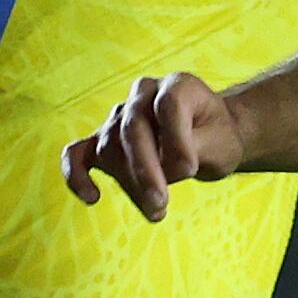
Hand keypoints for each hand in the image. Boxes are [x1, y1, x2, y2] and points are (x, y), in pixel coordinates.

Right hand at [62, 73, 247, 221]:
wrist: (209, 140)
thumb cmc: (216, 139)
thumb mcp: (220, 144)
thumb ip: (194, 150)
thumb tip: (164, 171)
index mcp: (177, 86)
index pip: (167, 106)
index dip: (176, 141)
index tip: (191, 170)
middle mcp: (144, 94)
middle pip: (132, 128)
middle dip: (145, 171)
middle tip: (160, 204)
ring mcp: (120, 115)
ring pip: (110, 147)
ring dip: (129, 184)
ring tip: (156, 211)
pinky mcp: (104, 140)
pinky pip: (77, 154)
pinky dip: (77, 175)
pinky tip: (92, 197)